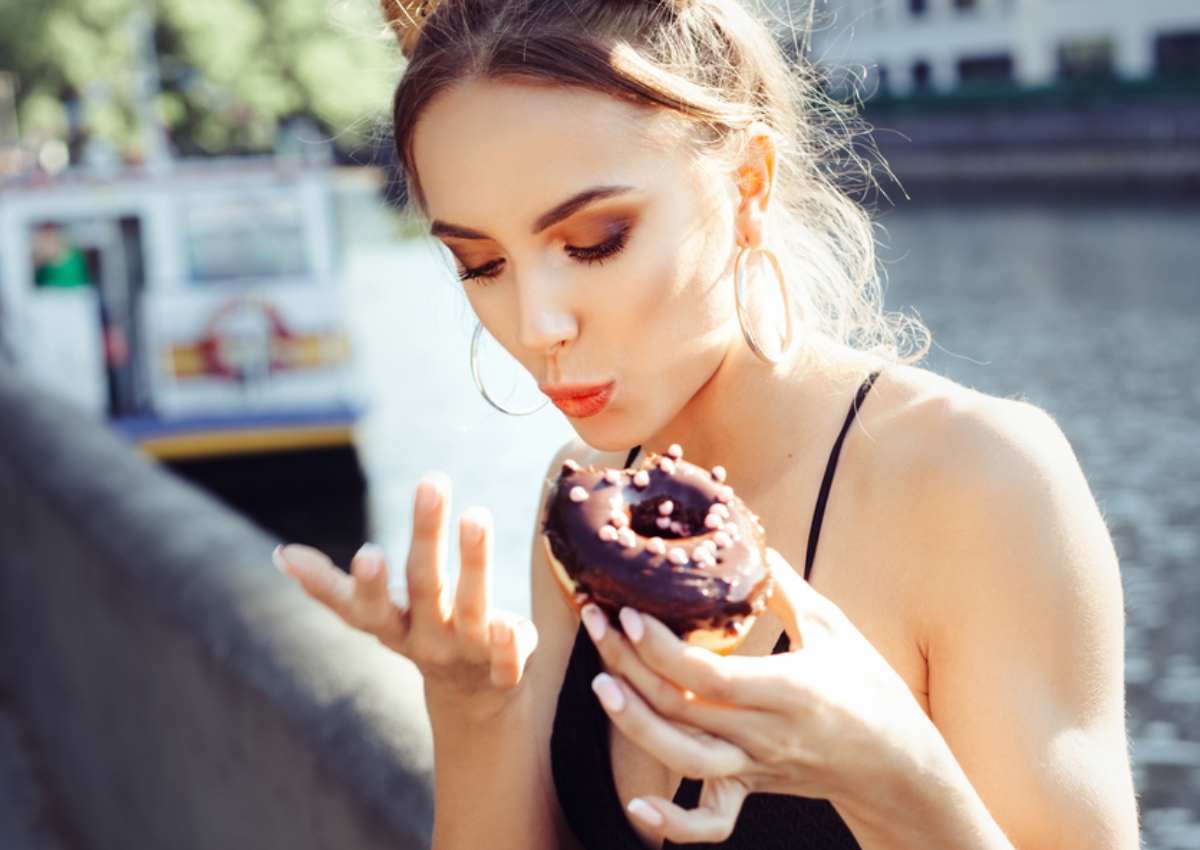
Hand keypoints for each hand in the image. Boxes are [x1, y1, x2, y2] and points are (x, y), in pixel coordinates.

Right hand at [273, 473, 538, 699]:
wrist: (473, 698)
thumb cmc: (419, 631)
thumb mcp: (375, 615)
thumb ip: (330, 588)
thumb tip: (281, 555)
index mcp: (390, 624)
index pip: (369, 606)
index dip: (367, 584)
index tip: (367, 551)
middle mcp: (426, 639)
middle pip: (426, 586)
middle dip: (426, 536)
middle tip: (429, 483)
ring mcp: (466, 655)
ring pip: (472, 610)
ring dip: (475, 563)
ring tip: (475, 514)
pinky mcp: (504, 670)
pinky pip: (508, 661)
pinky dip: (510, 644)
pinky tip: (511, 622)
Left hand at [582, 549, 934, 843]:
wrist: (900, 766)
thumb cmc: (870, 690)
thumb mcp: (834, 628)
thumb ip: (786, 589)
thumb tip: (752, 544)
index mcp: (789, 691)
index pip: (710, 675)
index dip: (662, 649)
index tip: (629, 612)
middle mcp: (766, 734)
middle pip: (683, 707)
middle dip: (629, 665)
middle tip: (596, 622)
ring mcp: (756, 766)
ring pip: (683, 757)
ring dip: (635, 723)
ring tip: (600, 682)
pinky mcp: (751, 787)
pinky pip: (711, 820)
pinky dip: (674, 823)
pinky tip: (638, 807)